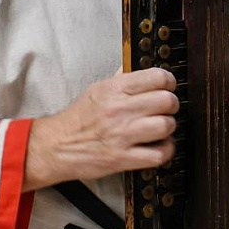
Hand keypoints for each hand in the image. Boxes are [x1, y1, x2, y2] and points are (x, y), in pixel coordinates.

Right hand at [23, 68, 178, 190]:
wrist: (57, 146)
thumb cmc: (77, 119)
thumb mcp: (96, 90)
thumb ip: (120, 80)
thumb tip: (139, 70)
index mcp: (114, 89)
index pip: (157, 77)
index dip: (169, 82)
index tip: (167, 87)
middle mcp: (120, 110)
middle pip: (166, 101)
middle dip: (171, 105)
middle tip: (165, 109)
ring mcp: (122, 135)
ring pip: (166, 126)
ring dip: (167, 128)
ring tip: (160, 129)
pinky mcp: (123, 158)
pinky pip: (159, 154)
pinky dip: (165, 151)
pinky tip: (158, 146)